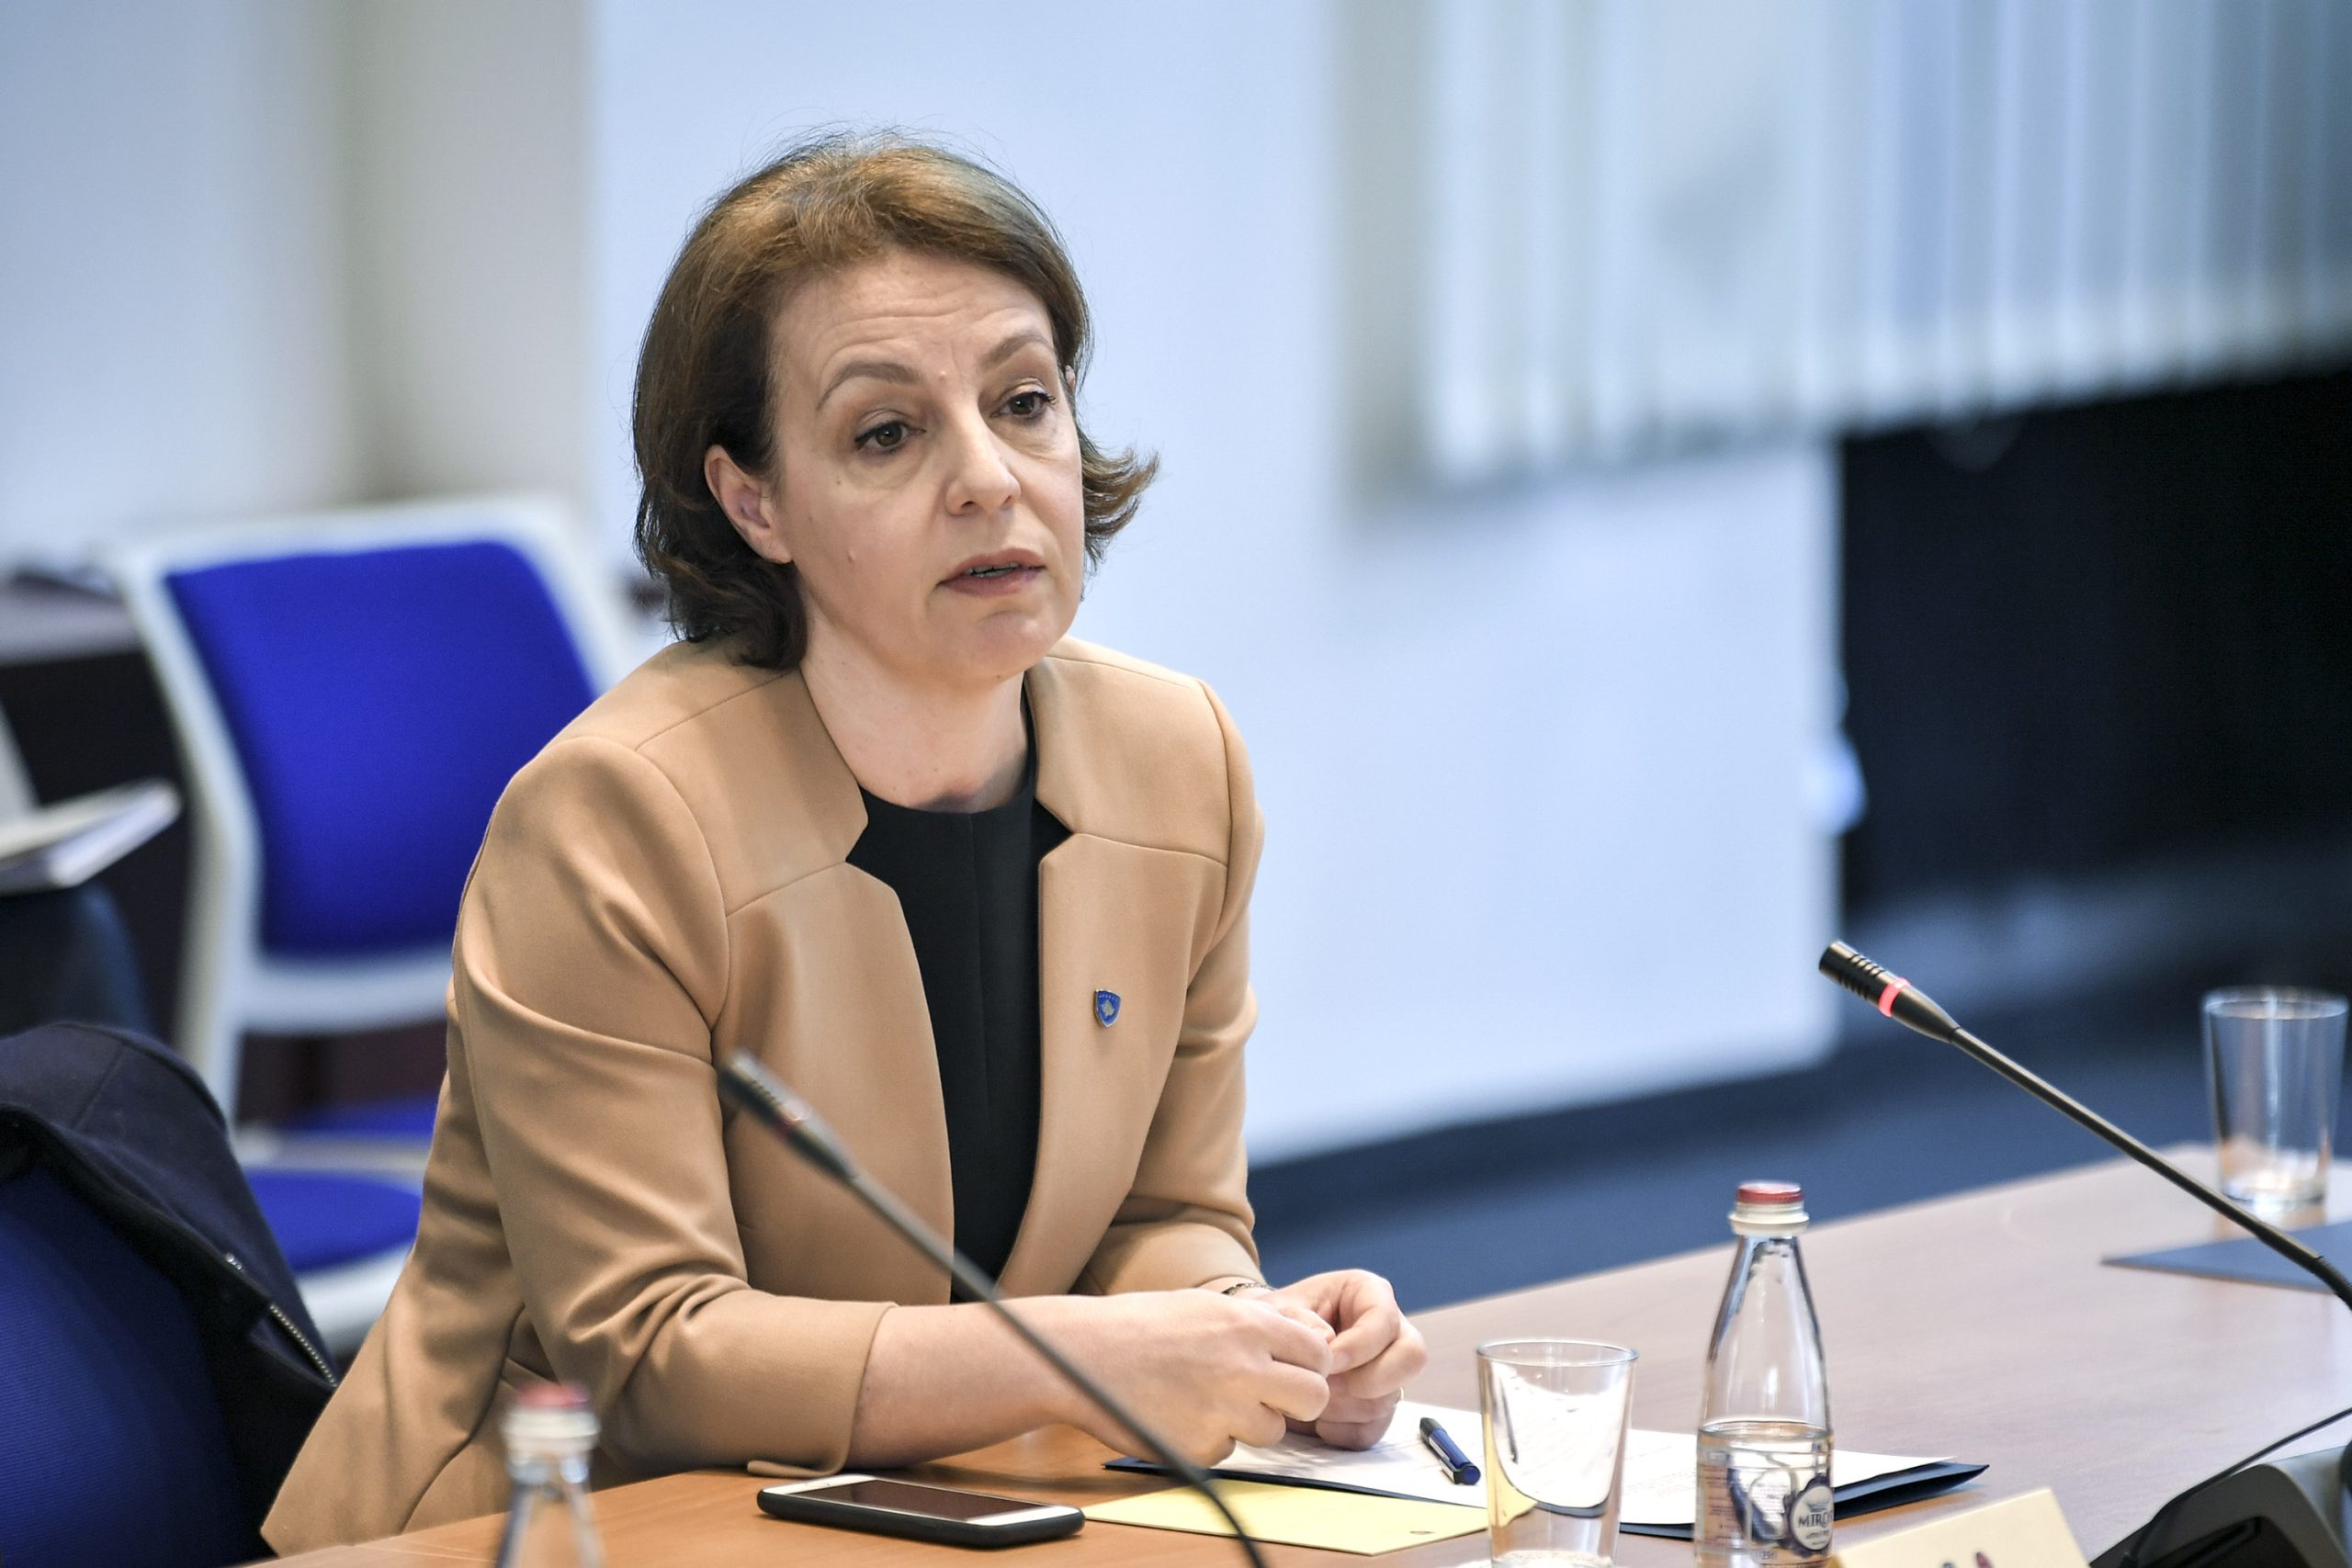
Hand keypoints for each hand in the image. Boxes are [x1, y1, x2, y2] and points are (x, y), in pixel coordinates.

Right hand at [1036, 1290, 1331, 1465]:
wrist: (1081, 1355)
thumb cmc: (1142, 1325)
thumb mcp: (1207, 1305)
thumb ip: (1265, 1322)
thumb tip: (1319, 1337)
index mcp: (1247, 1325)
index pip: (1320, 1354)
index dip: (1309, 1365)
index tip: (1290, 1369)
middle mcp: (1243, 1367)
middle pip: (1313, 1398)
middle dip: (1297, 1400)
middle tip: (1268, 1395)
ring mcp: (1222, 1411)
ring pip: (1272, 1430)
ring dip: (1251, 1421)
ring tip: (1208, 1399)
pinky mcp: (1199, 1447)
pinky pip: (1228, 1450)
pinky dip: (1211, 1439)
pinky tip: (1180, 1415)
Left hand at [1259, 1270, 1425, 1447]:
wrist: (1265, 1352)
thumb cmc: (1275, 1322)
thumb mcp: (1278, 1310)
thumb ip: (1300, 1321)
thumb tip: (1328, 1344)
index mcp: (1370, 1294)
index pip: (1386, 1320)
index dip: (1360, 1346)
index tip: (1327, 1361)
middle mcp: (1389, 1332)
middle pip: (1412, 1358)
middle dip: (1369, 1380)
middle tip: (1328, 1386)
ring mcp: (1387, 1372)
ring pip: (1390, 1399)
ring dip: (1346, 1407)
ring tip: (1311, 1399)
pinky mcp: (1376, 1406)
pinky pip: (1374, 1430)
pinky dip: (1344, 1432)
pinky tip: (1318, 1421)